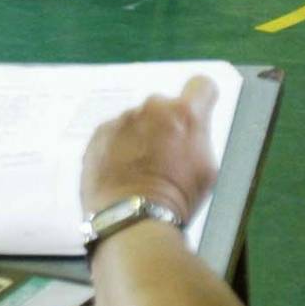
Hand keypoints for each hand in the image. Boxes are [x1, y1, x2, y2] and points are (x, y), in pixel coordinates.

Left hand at [81, 76, 218, 222]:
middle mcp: (152, 108)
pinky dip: (117, 148)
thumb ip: (198, 139)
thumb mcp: (206, 170)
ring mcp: (122, 119)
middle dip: (166, 125)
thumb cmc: (177, 198)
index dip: (201, 100)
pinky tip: (119, 174)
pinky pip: (113, 134)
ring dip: (139, 137)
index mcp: (185, 114)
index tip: (197, 114)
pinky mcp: (99, 134)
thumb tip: (190, 131)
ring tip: (138, 171)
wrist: (132, 220)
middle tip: (165, 157)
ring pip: (136, 121)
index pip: (201, 85)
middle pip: (164, 107)